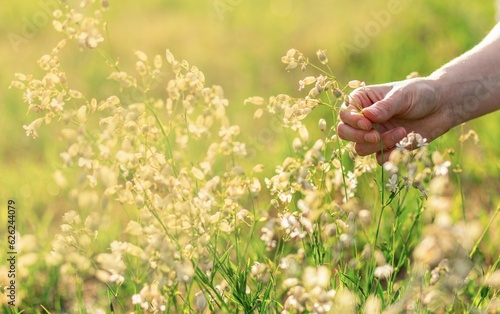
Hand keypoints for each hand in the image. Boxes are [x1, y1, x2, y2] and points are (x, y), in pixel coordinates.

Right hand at [337, 78, 451, 163]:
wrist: (442, 107)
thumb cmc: (421, 94)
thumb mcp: (403, 95)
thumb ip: (385, 106)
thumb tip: (367, 115)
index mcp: (362, 100)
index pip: (344, 114)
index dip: (352, 121)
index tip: (368, 124)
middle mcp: (364, 119)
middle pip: (345, 133)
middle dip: (359, 137)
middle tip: (376, 136)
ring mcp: (373, 134)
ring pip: (360, 148)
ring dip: (379, 144)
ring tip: (401, 133)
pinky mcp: (385, 148)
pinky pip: (378, 158)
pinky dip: (389, 154)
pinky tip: (404, 142)